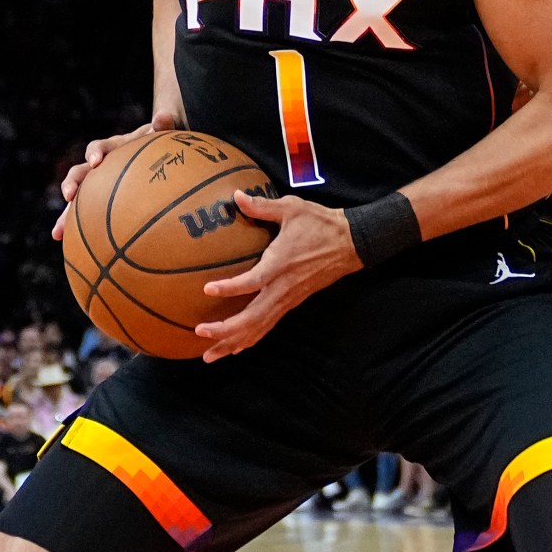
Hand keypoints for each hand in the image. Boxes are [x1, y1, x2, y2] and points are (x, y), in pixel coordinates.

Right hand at [51, 111, 180, 241]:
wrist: (152, 154)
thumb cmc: (158, 144)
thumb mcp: (162, 134)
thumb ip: (163, 125)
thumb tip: (165, 117)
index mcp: (113, 149)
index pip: (100, 147)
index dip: (96, 152)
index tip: (96, 161)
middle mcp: (100, 167)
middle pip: (80, 173)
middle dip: (72, 183)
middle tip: (69, 195)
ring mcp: (98, 185)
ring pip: (78, 199)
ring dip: (66, 215)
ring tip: (58, 232)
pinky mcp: (100, 201)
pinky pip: (87, 216)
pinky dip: (79, 231)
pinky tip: (71, 249)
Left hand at [192, 190, 360, 360]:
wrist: (351, 243)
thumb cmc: (320, 223)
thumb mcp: (292, 208)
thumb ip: (262, 206)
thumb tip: (236, 195)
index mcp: (281, 265)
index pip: (253, 282)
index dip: (231, 287)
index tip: (208, 289)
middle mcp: (283, 288)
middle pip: (253, 318)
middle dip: (226, 329)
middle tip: (200, 332)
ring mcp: (288, 299)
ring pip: (259, 328)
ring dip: (234, 342)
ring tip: (209, 355)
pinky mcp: (291, 303)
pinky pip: (267, 326)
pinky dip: (250, 340)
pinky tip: (234, 349)